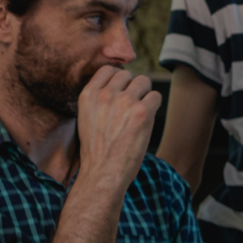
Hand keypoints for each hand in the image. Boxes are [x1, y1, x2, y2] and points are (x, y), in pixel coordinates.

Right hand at [75, 67, 158, 186]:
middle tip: (132, 105)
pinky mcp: (142, 111)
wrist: (103, 172)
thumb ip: (98, 100)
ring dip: (145, 94)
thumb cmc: (96, 151)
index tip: (122, 90)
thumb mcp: (86, 118)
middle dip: (132, 87)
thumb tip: (118, 86)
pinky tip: (147, 119)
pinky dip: (154, 106)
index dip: (118, 79)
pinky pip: (156, 96)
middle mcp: (106, 94)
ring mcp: (124, 101)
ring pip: (144, 81)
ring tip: (140, 112)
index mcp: (88, 95)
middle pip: (128, 74)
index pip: (108, 70)